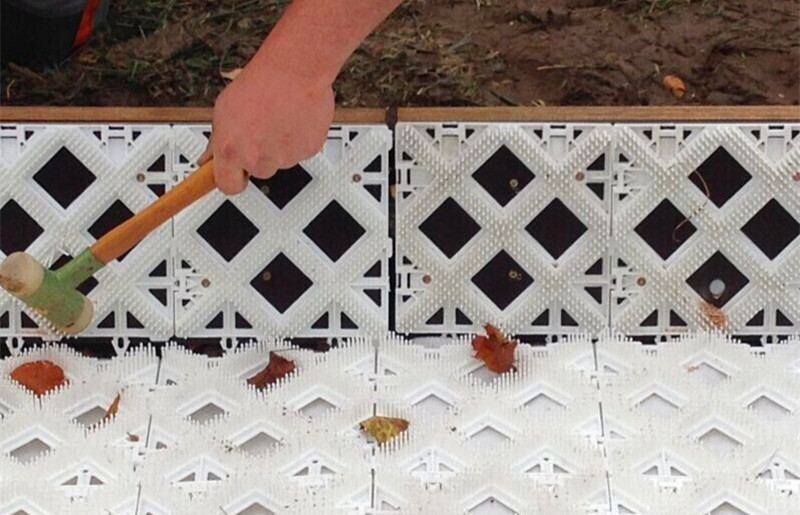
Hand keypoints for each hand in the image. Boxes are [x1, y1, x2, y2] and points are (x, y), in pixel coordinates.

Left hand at [198, 64, 333, 193]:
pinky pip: (300, 152)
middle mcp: (258, 158)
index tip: (235, 174)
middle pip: (258, 172)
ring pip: (280, 160)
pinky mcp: (307, 151)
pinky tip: (292, 119)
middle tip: (260, 131)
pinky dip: (297, 139)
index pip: (228, 185)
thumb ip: (218, 140)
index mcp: (232, 150)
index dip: (232, 178)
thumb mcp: (225, 109)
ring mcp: (284, 157)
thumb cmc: (261, 82)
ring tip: (277, 118)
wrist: (295, 69)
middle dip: (259, 156)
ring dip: (279, 145)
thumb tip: (209, 158)